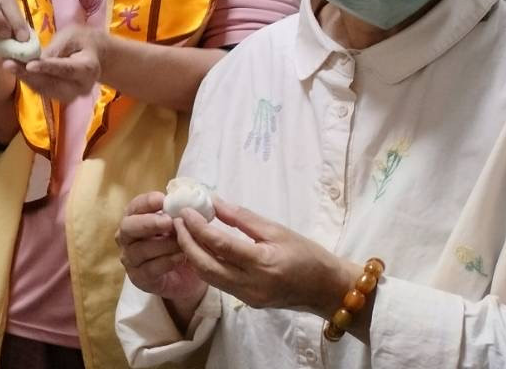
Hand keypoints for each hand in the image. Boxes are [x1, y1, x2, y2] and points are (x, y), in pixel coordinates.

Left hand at [10, 24, 102, 101]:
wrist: (95, 56)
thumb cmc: (83, 41)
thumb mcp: (72, 36)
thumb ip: (56, 47)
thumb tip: (35, 57)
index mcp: (88, 69)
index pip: (66, 70)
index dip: (47, 68)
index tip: (29, 65)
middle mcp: (81, 87)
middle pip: (52, 84)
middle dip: (28, 75)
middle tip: (7, 63)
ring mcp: (71, 95)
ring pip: (44, 89)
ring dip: (24, 78)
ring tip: (7, 64)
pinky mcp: (61, 97)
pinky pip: (42, 91)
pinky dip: (27, 80)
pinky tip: (15, 69)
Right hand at [117, 192, 208, 304]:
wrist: (187, 278)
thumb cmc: (180, 245)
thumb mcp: (182, 227)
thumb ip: (180, 215)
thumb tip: (188, 204)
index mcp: (135, 219)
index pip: (134, 207)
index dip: (146, 202)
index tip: (162, 199)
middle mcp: (127, 238)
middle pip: (128, 227)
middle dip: (148, 223)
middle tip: (168, 221)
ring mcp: (130, 259)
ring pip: (140, 249)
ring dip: (163, 244)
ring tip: (182, 243)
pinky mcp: (139, 278)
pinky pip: (149, 269)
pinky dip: (166, 262)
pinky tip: (180, 257)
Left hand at [176, 199, 359, 316]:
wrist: (328, 289)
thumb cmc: (308, 255)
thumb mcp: (277, 230)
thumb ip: (243, 218)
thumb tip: (213, 202)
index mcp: (262, 263)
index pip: (219, 244)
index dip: (197, 227)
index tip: (185, 212)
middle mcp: (251, 284)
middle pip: (205, 265)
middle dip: (186, 243)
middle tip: (177, 222)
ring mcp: (247, 297)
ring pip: (208, 277)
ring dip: (192, 255)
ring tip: (184, 233)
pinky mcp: (246, 302)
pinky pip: (218, 283)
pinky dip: (205, 265)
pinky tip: (201, 249)